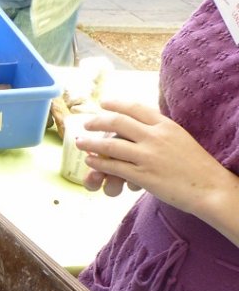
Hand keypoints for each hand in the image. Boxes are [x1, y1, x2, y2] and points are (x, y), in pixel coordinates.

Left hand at [74, 98, 227, 212]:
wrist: (210, 187)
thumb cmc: (196, 164)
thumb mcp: (179, 137)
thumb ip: (160, 130)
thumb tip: (141, 124)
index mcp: (166, 125)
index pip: (135, 108)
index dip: (116, 104)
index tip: (103, 103)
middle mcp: (155, 137)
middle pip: (118, 122)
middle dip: (97, 121)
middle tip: (86, 123)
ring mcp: (148, 156)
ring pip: (110, 145)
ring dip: (90, 142)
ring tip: (80, 142)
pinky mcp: (143, 175)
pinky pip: (113, 166)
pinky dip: (98, 162)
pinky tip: (90, 160)